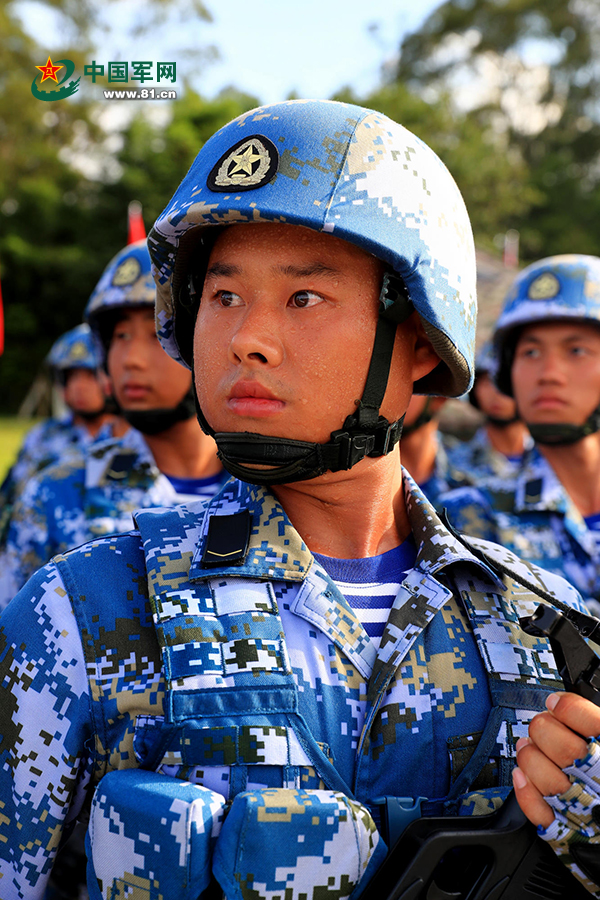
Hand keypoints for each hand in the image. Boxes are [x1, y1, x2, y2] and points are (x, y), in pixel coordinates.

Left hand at [512, 692, 599, 827]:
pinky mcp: (568, 832)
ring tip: (528, 747)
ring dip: (530, 757)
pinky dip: (526, 792)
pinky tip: (521, 776)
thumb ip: (595, 726)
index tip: (555, 703)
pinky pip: (540, 813)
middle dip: (544, 729)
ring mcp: (584, 809)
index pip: (592, 724)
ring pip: (547, 779)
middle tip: (541, 724)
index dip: (568, 708)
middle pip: (565, 749)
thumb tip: (569, 707)